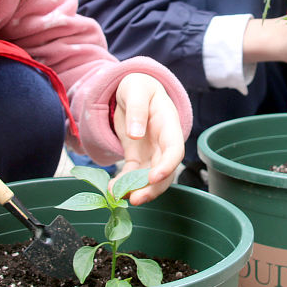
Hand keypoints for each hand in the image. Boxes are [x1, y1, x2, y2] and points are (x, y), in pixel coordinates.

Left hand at [112, 73, 184, 204]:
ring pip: (150, 178)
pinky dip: (124, 184)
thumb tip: (136, 134)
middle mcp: (163, 143)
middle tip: (135, 199)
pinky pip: (132, 175)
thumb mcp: (136, 89)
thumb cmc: (139, 87)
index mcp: (169, 125)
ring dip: (137, 190)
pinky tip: (112, 188)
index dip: (168, 165)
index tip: (154, 177)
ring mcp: (151, 152)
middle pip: (165, 171)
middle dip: (152, 188)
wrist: (133, 91)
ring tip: (118, 196)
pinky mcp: (137, 157)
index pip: (175, 149)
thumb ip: (137, 109)